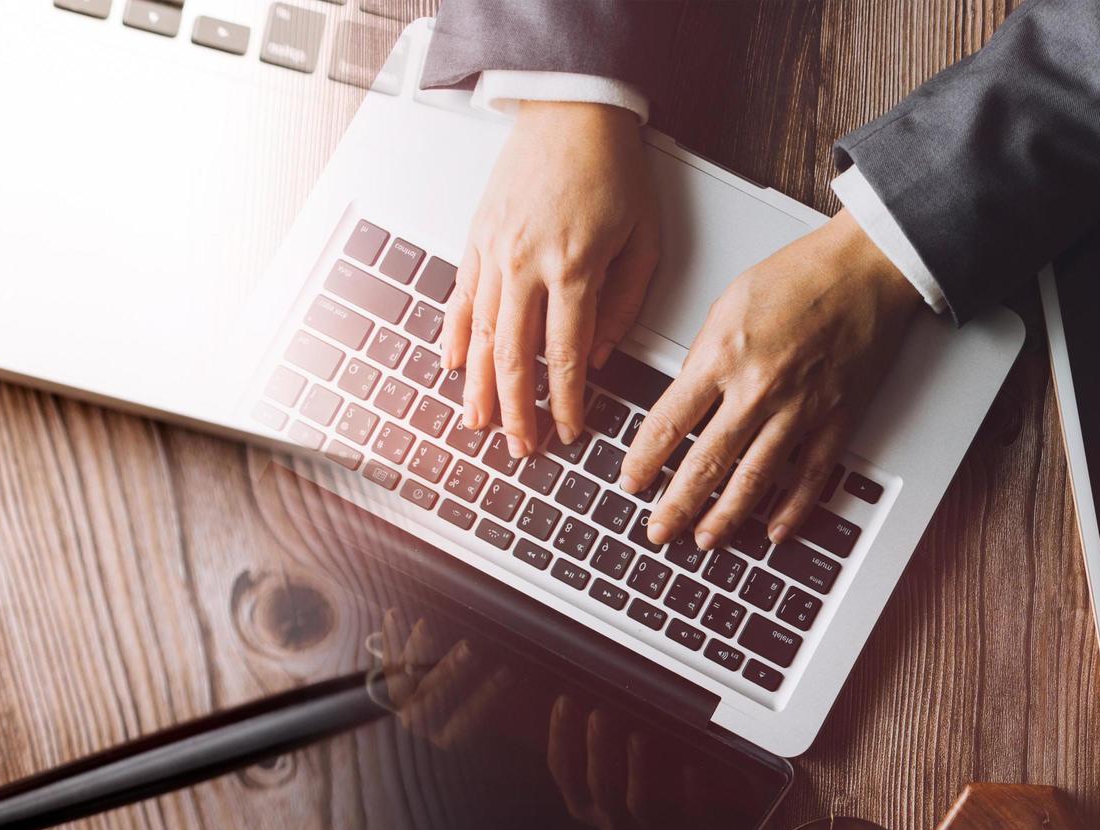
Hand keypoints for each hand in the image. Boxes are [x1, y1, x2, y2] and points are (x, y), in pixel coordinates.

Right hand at [442, 100, 662, 457]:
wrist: (572, 112)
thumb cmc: (614, 170)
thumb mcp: (644, 240)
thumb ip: (623, 306)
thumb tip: (597, 358)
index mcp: (575, 268)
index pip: (563, 356)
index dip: (564, 402)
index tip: (568, 430)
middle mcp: (527, 265)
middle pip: (514, 357)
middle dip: (517, 411)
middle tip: (521, 447)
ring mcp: (495, 252)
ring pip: (481, 336)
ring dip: (480, 387)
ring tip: (479, 424)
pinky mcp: (477, 239)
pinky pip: (461, 298)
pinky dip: (456, 336)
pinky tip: (455, 366)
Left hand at [626, 212, 919, 549]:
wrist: (866, 268)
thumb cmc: (799, 276)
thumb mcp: (727, 304)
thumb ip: (704, 357)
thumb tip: (686, 399)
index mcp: (721, 357)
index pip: (668, 423)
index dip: (644, 460)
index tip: (631, 481)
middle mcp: (758, 389)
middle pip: (706, 462)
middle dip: (676, 504)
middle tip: (658, 530)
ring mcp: (800, 408)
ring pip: (755, 478)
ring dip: (726, 516)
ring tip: (705, 540)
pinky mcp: (837, 416)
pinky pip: (811, 473)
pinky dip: (793, 507)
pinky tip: (775, 529)